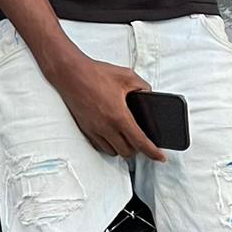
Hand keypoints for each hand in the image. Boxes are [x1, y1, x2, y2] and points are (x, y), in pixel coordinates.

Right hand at [46, 51, 166, 161]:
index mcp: (119, 115)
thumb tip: (148, 95)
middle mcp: (106, 127)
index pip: (140, 141)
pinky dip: (109, 145)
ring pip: (112, 151)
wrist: (71, 74)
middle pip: (127, 152)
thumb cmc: (95, 74)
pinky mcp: (85, 129)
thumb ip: (143, 87)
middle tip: (142, 142)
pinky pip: (100, 146)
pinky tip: (112, 135)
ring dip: (122, 148)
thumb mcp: (127, 76)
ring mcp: (94, 130)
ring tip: (127, 139)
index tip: (160, 157)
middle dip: (137, 150)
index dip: (153, 152)